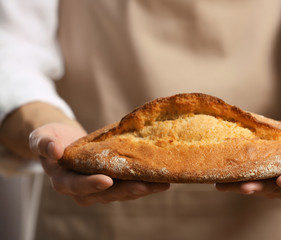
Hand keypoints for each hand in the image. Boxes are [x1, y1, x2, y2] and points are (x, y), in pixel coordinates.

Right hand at [29, 122, 168, 205]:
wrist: (63, 142)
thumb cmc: (51, 140)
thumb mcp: (42, 138)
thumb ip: (44, 144)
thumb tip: (54, 150)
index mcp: (64, 182)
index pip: (77, 186)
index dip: (92, 185)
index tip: (107, 180)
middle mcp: (84, 190)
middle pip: (106, 194)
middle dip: (126, 190)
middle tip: (145, 185)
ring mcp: (100, 188)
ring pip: (122, 192)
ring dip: (142, 189)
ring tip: (162, 184)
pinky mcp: (113, 182)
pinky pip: (129, 185)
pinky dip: (144, 182)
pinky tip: (161, 178)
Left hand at [216, 124, 280, 204]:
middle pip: (277, 190)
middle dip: (261, 188)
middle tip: (246, 187)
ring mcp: (276, 186)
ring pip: (260, 188)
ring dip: (242, 187)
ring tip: (225, 184)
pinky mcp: (262, 180)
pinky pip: (250, 182)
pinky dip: (235, 182)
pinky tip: (220, 181)